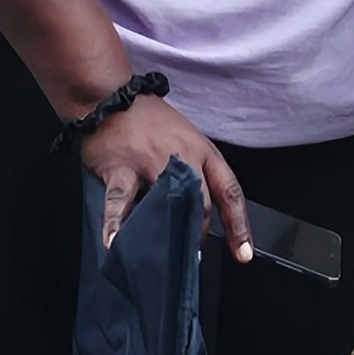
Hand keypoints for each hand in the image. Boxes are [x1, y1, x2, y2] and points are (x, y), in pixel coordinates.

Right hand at [75, 95, 252, 259]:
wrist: (109, 98)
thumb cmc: (149, 121)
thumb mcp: (186, 139)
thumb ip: (194, 173)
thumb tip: (196, 213)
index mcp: (203, 153)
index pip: (230, 193)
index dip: (240, 226)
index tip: (244, 254)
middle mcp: (183, 160)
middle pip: (200, 206)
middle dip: (197, 235)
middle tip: (188, 255)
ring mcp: (151, 164)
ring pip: (167, 207)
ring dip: (164, 235)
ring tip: (159, 256)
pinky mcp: (121, 169)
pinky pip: (120, 202)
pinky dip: (116, 224)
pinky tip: (114, 243)